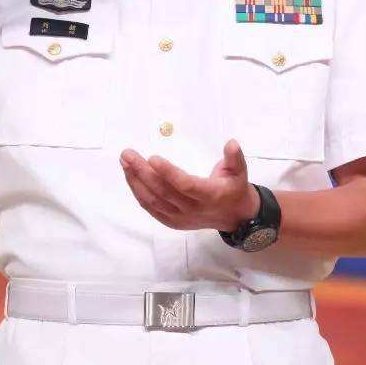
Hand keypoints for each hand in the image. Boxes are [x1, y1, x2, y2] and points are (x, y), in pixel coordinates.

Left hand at [120, 139, 260, 231]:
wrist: (234, 217)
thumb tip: (231, 143)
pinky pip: (151, 208)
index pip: (184, 184)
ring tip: (125, 163)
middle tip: (128, 154)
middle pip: (162, 191)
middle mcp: (192, 209)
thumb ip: (234, 157)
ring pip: (153, 201)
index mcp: (208, 195)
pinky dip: (139, 193)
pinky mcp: (172, 221)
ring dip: (136, 182)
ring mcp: (180, 217)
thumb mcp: (240, 171)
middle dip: (142, 172)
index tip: (152, 157)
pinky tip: (130, 178)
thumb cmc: (235, 188)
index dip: (168, 172)